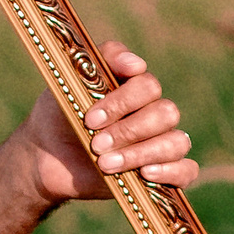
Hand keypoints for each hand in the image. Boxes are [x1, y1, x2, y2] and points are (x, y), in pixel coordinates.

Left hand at [19, 42, 198, 205]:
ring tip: (106, 164)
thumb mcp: (72, 80)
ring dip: (141, 153)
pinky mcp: (163, 173)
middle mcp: (154, 114)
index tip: (90, 119)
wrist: (47, 157)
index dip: (122, 102)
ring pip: (176, 142)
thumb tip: (137, 64)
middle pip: (166, 113)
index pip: (147, 86)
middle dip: (129, 131)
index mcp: (136, 88)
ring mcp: (161, 143)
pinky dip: (171, 172)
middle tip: (96, 145)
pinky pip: (187, 170)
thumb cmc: (61, 114)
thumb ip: (104, 59)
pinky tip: (144, 174)